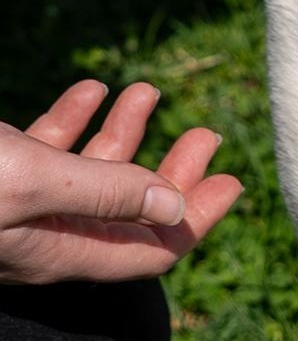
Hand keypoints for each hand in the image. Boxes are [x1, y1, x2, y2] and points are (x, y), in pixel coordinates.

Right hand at [0, 80, 242, 284]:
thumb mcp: (32, 185)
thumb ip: (102, 195)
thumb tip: (174, 210)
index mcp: (61, 250)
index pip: (150, 251)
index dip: (196, 220)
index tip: (232, 182)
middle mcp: (46, 235)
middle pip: (129, 210)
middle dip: (172, 170)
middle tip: (206, 134)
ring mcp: (22, 207)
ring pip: (89, 173)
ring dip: (124, 132)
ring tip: (146, 90)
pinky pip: (47, 151)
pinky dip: (74, 119)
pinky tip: (93, 89)